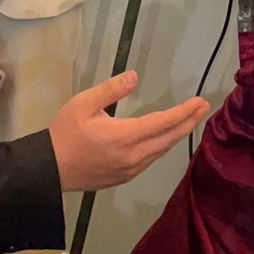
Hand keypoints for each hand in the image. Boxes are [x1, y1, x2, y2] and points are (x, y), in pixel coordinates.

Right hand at [50, 71, 210, 192]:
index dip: (184, 112)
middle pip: (169, 139)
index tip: (200, 102)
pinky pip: (151, 159)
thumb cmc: (65, 133)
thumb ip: (110, 90)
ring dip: (178, 134)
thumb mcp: (83, 104)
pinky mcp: (125, 177)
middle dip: (189, 122)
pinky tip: (166, 138)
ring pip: (162, 151)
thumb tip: (134, 77)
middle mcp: (133, 156)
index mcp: (125, 137)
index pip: (163, 123)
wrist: (49, 169)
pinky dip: (163, 146)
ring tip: (189, 120)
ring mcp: (130, 169)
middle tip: (204, 108)